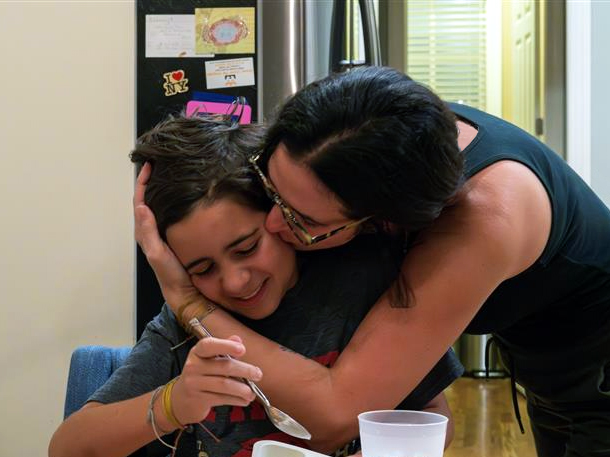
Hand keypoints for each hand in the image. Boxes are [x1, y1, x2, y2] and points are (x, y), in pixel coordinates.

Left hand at [133, 163, 209, 323]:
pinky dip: (170, 200)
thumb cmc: (170, 273)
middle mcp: (151, 229)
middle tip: (158, 164)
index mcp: (145, 231)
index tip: (149, 166)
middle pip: (147, 199)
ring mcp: (162, 232)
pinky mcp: (173, 234)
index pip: (140, 201)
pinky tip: (181, 194)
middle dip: (149, 181)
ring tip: (168, 174)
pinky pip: (169, 212)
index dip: (142, 183)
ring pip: (158, 205)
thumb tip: (141, 207)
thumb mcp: (158, 253)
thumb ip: (148, 232)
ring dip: (159, 189)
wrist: (184, 289)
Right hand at [171, 335, 261, 424]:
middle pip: (223, 366)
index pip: (209, 345)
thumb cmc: (201, 375)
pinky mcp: (198, 399)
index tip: (243, 350)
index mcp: (197, 352)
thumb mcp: (209, 359)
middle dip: (244, 370)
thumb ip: (224, 348)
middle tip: (258, 374)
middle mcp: (193, 366)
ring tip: (252, 392)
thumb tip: (238, 339)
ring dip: (242, 389)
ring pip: (224, 384)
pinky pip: (221, 398)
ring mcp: (194, 383)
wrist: (180, 399)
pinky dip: (236, 400)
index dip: (226, 346)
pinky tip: (244, 400)